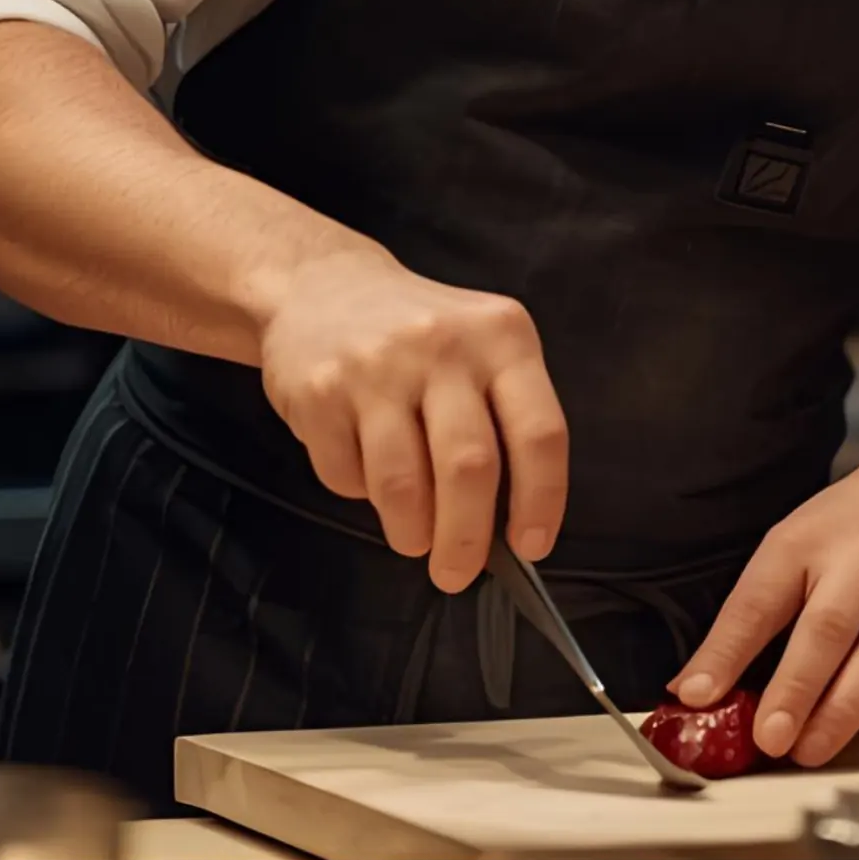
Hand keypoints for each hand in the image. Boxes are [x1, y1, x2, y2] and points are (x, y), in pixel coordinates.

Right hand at [253, 246, 567, 592]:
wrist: (318, 286)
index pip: (540, 432)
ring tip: (414, 539)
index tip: (530, 546)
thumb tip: (511, 524)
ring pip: (403, 485)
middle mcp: (443, 345)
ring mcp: (376, 367)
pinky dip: (358, 495)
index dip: (541, 501)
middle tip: (457, 573)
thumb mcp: (481, 350)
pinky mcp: (320, 392)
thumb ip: (504, 419)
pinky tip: (364, 471)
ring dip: (412, 532)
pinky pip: (346, 476)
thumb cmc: (421, 336)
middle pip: (469, 468)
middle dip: (467, 538)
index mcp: (502, 336)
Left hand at [670, 458, 858, 766]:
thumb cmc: (849, 534)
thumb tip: (695, 692)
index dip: (728, 651)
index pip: (760, 598)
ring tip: (811, 748)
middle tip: (770, 738)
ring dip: (846, 710)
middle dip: (797, 690)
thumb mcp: (786, 554)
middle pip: (829, 627)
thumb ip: (744, 622)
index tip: (699, 695)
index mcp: (809, 541)